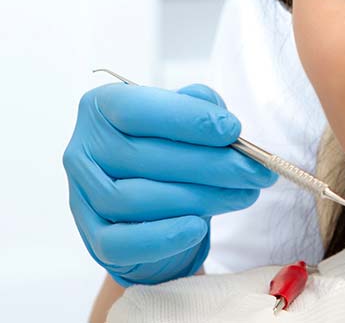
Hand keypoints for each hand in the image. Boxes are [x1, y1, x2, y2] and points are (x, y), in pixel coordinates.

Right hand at [63, 83, 276, 285]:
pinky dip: (162, 238)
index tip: (234, 131)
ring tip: (244, 195)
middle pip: (145, 159)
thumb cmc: (169, 149)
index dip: (189, 120)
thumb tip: (222, 121)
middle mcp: (83, 149)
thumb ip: (199, 106)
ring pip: (137, 200)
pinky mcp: (92, 236)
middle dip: (213, 165)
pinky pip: (122, 243)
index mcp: (102, 107)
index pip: (138, 110)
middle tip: (256, 171)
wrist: (152, 203)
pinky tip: (198, 227)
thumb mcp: (184, 117)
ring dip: (201, 199)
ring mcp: (82, 195)